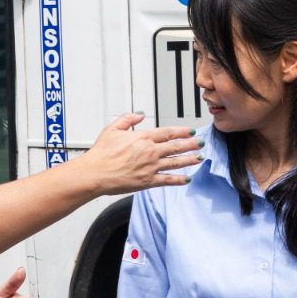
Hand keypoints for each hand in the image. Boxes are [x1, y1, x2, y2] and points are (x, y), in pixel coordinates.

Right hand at [79, 114, 200, 194]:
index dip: (181, 131)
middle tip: (201, 143)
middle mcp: (150, 152)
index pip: (168, 132)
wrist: (95, 173)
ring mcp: (150, 167)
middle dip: (190, 144)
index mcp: (143, 138)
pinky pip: (167, 180)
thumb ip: (128, 119)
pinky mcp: (147, 181)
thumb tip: (140, 116)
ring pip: (175, 162)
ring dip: (189, 160)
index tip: (191, 131)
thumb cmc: (101, 153)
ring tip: (199, 158)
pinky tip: (187, 178)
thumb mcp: (112, 129)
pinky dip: (178, 179)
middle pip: (176, 146)